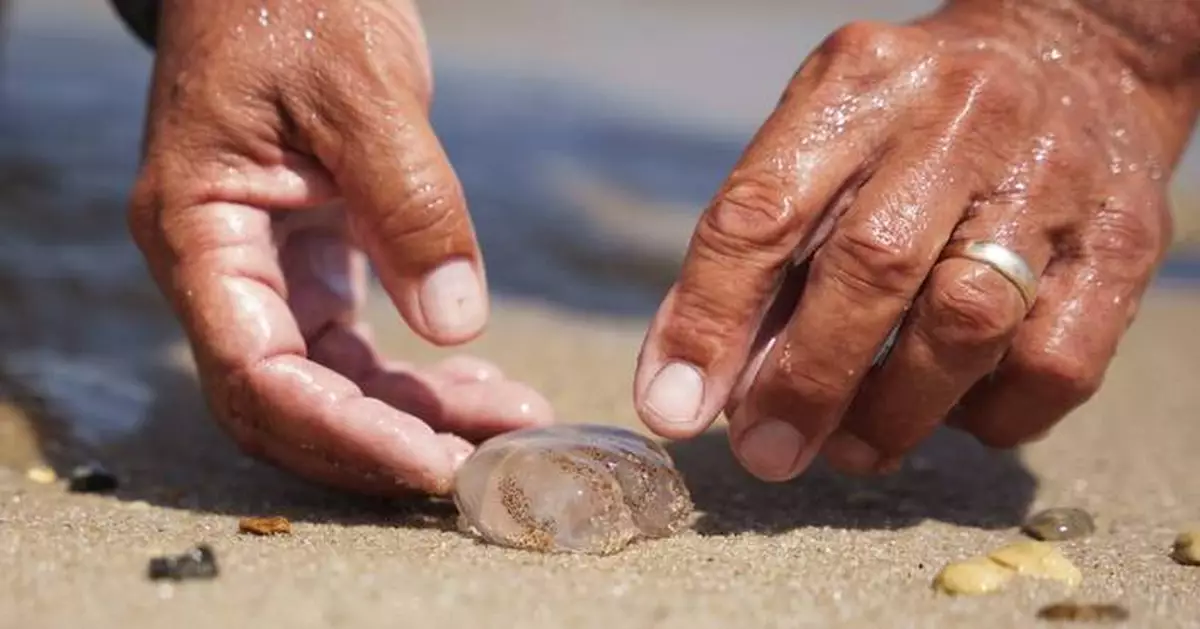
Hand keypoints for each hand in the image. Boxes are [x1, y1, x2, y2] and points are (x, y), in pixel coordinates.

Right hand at [127, 0, 551, 495]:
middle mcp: (218, 267)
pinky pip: (350, 347)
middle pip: (287, 402)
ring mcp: (260, 269)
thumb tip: (455, 327)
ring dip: (412, 417)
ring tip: (509, 424)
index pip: (258, 375)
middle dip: (384, 443)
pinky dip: (413, 376)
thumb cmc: (297, 3)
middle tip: (486, 462)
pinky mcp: (306, 262)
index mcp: (198, 232)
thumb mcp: (362, 92)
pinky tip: (479, 385)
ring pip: (326, 384)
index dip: (344, 435)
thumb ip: (407, 205)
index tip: (434, 464)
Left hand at [634, 0, 1198, 479]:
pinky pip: (1051, 363)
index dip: (708, 317)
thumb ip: (759, 254)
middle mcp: (958, 117)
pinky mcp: (1123, 242)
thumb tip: (693, 383)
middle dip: (804, 383)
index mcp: (857, 84)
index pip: (763, 210)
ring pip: (966, 324)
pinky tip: (951, 409)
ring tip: (849, 446)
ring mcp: (1051, 176)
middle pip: (870, 270)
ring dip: (891, 413)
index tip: (672, 408)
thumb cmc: (912, 124)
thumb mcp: (822, 141)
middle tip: (763, 454)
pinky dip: (988, 414)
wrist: (1079, 52)